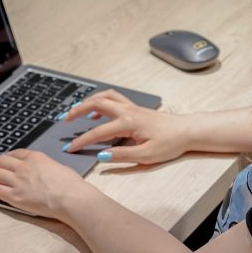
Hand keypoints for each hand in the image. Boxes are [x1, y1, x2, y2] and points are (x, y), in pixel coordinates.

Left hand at [0, 149, 97, 219]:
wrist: (69, 197)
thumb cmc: (71, 184)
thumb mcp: (61, 168)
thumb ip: (49, 169)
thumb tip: (48, 173)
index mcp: (36, 158)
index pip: (17, 154)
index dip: (7, 155)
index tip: (1, 157)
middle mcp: (24, 167)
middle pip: (3, 162)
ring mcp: (18, 181)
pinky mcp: (15, 196)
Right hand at [60, 89, 189, 164]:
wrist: (186, 131)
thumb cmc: (169, 144)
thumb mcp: (146, 156)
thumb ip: (122, 156)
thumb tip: (101, 155)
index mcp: (128, 123)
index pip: (97, 132)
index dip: (81, 141)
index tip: (69, 148)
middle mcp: (127, 111)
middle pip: (96, 103)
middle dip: (77, 110)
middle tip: (65, 119)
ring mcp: (131, 107)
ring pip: (104, 96)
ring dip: (88, 101)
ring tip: (77, 112)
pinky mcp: (135, 108)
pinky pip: (113, 98)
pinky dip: (101, 101)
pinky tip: (97, 113)